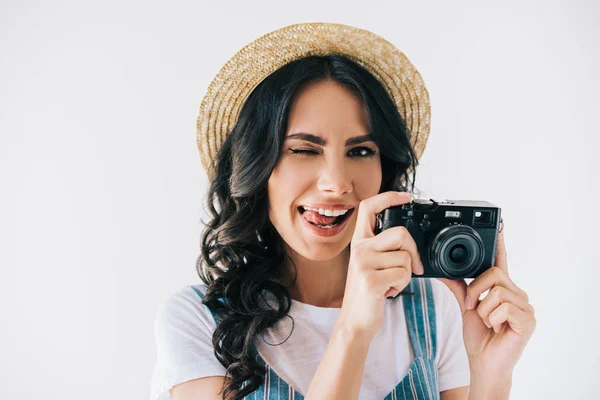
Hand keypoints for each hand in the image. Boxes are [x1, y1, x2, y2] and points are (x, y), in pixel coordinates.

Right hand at [336, 191, 423, 338]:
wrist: (355, 321)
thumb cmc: (368, 293)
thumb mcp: (371, 264)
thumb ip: (383, 247)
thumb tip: (408, 238)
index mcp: (359, 241)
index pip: (369, 207)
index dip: (389, 197)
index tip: (406, 196)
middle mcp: (359, 248)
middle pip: (401, 233)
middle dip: (414, 252)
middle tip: (413, 268)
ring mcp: (363, 263)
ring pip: (406, 258)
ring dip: (407, 274)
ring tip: (390, 283)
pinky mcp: (371, 279)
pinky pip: (404, 274)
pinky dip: (402, 286)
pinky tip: (388, 291)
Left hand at [437, 222, 535, 375]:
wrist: (484, 362)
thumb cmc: (479, 336)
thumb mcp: (465, 306)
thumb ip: (459, 287)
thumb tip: (442, 271)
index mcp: (503, 288)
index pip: (501, 261)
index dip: (500, 244)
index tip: (500, 225)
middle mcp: (516, 294)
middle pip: (493, 274)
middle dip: (475, 292)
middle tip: (472, 309)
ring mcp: (525, 307)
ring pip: (495, 292)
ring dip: (482, 310)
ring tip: (488, 322)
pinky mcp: (528, 320)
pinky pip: (502, 308)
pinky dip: (491, 319)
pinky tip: (497, 329)